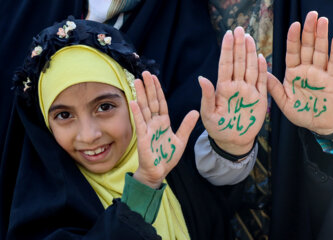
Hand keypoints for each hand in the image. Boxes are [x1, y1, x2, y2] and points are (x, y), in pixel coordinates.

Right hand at [130, 71, 198, 188]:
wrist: (159, 172)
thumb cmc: (167, 157)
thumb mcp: (181, 140)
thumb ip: (186, 126)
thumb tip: (195, 112)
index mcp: (163, 123)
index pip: (161, 103)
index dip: (158, 90)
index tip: (155, 77)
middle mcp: (154, 123)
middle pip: (151, 102)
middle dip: (149, 87)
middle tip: (145, 73)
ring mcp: (148, 129)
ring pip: (144, 109)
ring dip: (141, 95)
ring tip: (138, 81)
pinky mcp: (143, 138)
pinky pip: (140, 123)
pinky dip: (137, 113)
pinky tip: (133, 101)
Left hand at [199, 27, 267, 155]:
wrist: (233, 141)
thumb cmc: (217, 128)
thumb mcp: (208, 114)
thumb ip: (206, 97)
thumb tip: (201, 78)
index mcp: (223, 88)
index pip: (225, 65)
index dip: (227, 50)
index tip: (228, 34)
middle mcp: (236, 86)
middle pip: (238, 62)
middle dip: (239, 46)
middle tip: (240, 29)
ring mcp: (248, 91)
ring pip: (250, 68)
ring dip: (250, 53)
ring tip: (250, 38)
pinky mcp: (259, 99)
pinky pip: (261, 82)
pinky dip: (261, 70)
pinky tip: (260, 58)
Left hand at [267, 11, 332, 138]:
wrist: (318, 124)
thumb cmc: (300, 113)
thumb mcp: (283, 101)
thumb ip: (274, 86)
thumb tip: (262, 71)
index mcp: (293, 73)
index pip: (292, 52)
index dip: (293, 39)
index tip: (294, 25)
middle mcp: (306, 70)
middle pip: (307, 47)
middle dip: (308, 31)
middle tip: (311, 14)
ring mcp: (320, 74)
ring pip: (320, 52)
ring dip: (322, 36)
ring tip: (322, 21)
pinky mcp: (332, 80)